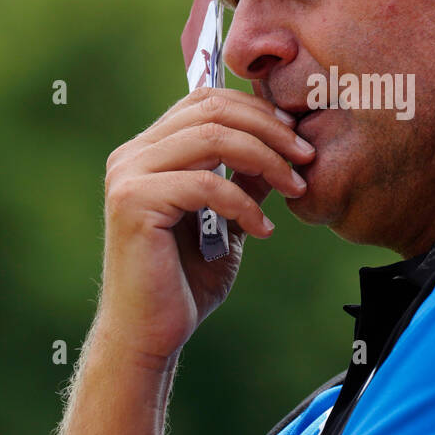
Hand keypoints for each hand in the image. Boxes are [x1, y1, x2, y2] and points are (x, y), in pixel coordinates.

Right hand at [97, 87, 314, 365]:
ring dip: (266, 159)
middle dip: (269, 129)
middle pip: (212, 111)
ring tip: (295, 187)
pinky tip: (263, 229)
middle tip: (306, 156)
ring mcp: (128, 176)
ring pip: (213, 139)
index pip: (205, 101)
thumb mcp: (228, 218)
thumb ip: (245, 179)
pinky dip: (244, 203)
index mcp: (148, 150)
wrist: (150, 333)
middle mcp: (131, 155)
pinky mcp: (133, 203)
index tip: (297, 138)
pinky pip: (206, 184)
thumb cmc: (186, 279)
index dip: (257, 110)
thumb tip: (284, 145)